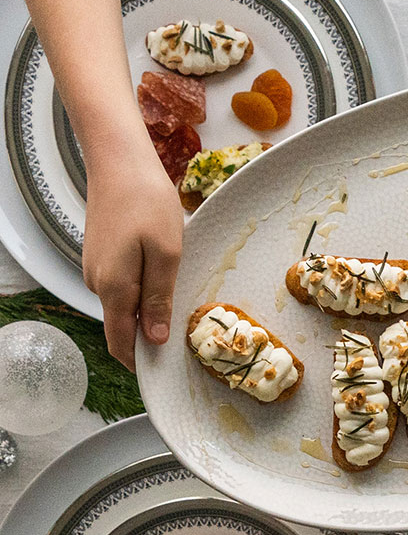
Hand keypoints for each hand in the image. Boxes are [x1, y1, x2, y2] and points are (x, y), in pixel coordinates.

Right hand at [82, 133, 183, 369]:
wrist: (120, 161)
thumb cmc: (147, 202)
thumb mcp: (166, 254)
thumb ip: (158, 298)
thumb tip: (152, 339)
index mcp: (113, 288)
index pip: (120, 342)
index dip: (139, 361)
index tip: (163, 373)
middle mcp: (97, 282)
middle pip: (122, 324)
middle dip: (148, 335)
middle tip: (184, 335)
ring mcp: (96, 267)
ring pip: (123, 303)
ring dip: (147, 308)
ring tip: (178, 301)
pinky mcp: (101, 254)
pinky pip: (122, 283)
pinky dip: (141, 287)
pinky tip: (163, 273)